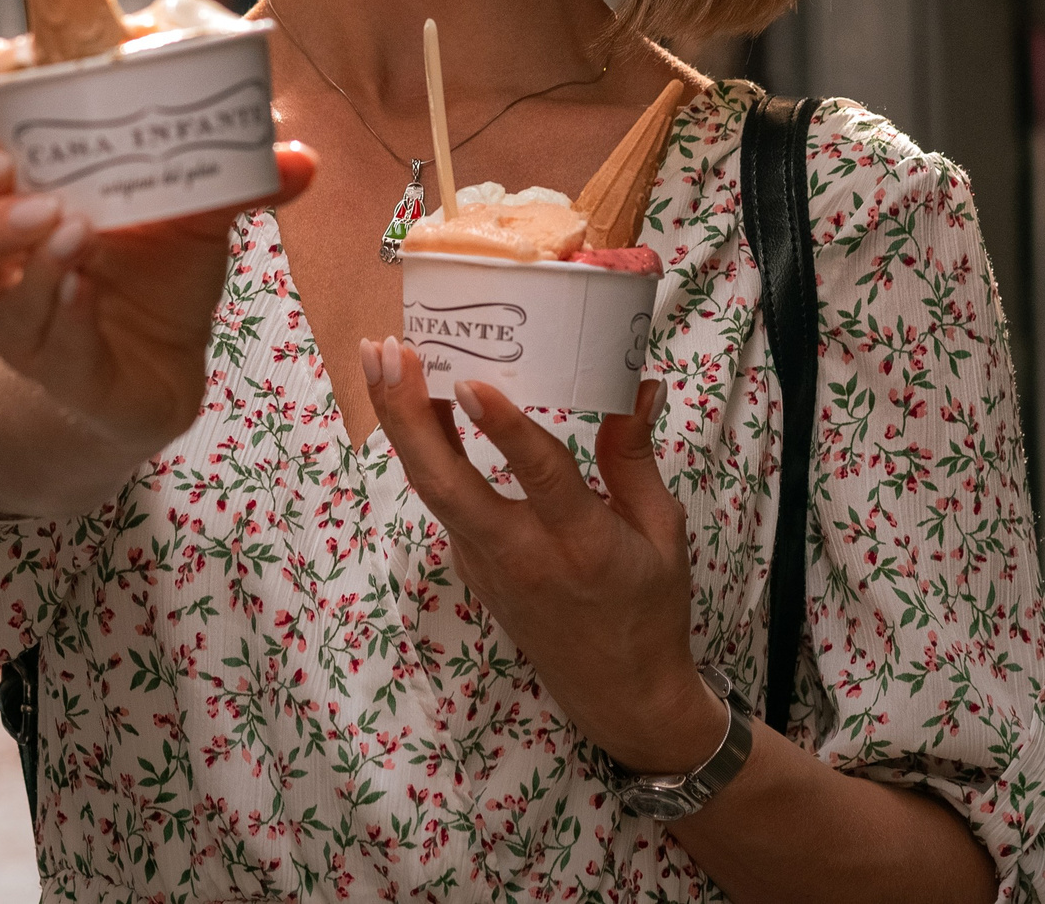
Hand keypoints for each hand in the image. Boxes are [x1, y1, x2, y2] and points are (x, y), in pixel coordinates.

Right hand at [0, 142, 315, 459]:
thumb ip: (234, 181)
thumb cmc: (159, 273)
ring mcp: (25, 318)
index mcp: (26, 200)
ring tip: (66, 223)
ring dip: (13, 247)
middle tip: (10, 164)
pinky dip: (63, 311)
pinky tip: (85, 288)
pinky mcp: (62, 372)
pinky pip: (47, 343)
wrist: (164, 372)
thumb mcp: (195, 217)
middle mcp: (7, 259)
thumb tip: (300, 156)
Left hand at [362, 338, 729, 773]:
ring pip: (432, 489)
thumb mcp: (663, 530)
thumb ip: (636, 456)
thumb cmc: (650, 607)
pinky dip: (423, 447)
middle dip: (409, 415)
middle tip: (387, 351)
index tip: (469, 383)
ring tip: (381, 360)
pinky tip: (414, 400)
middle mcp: (523, 555)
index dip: (504, 431)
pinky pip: (441, 499)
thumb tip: (640, 384)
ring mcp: (486, 564)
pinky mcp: (471, 566)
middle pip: (447, 484)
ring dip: (402, 424)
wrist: (618, 694)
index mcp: (583, 545)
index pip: (539, 479)